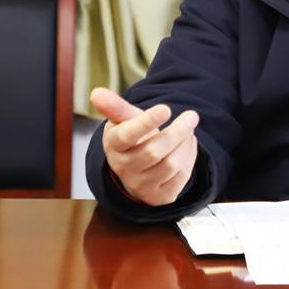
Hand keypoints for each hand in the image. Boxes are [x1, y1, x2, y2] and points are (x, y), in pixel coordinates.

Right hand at [90, 87, 199, 206]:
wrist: (138, 165)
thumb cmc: (133, 135)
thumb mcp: (125, 119)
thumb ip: (115, 106)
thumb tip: (96, 92)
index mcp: (113, 146)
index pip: (126, 136)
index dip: (146, 122)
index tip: (165, 108)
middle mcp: (124, 169)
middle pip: (154, 152)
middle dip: (177, 132)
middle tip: (191, 115)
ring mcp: (141, 185)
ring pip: (170, 165)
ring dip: (185, 143)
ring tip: (188, 129)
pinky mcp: (159, 196)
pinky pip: (181, 177)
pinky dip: (190, 156)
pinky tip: (187, 145)